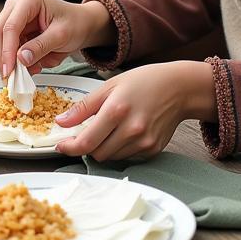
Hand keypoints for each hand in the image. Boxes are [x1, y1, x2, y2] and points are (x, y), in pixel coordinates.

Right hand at [0, 0, 114, 79]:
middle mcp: (16, 5)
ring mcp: (13, 17)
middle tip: (13, 79)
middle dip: (4, 58)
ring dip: (13, 61)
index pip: (10, 27)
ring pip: (0, 44)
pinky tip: (36, 63)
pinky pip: (8, 50)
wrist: (82, 24)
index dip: (7, 51)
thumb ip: (41, 46)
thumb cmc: (75, 24)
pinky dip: (19, 61)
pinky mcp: (14, 31)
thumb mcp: (61, 36)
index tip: (9, 72)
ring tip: (36, 67)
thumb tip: (20, 59)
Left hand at [54, 61, 215, 159]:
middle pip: (97, 153)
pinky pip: (127, 157)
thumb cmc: (144, 82)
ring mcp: (143, 142)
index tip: (61, 145)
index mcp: (116, 110)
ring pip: (111, 157)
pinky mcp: (152, 149)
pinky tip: (125, 132)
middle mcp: (131, 129)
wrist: (179, 88)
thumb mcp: (110, 86)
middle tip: (87, 132)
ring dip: (103, 148)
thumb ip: (84, 106)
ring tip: (109, 129)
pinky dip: (119, 148)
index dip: (69, 147)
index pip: (86, 141)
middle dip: (87, 146)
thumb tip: (61, 122)